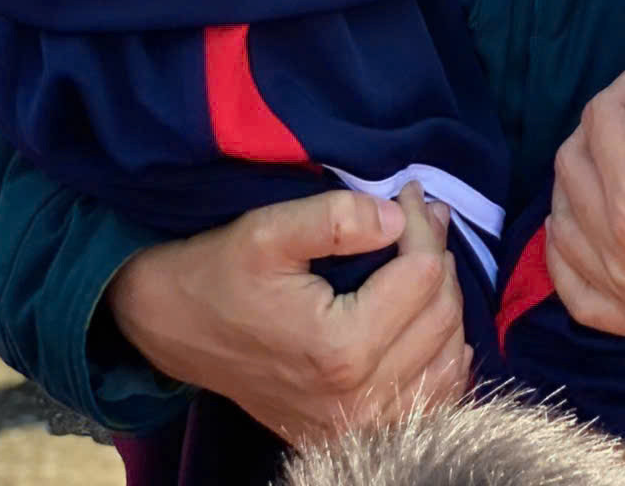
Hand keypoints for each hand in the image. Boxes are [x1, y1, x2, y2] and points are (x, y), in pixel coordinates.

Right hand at [107, 183, 469, 443]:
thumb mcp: (269, 229)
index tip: (408, 193)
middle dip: (437, 255)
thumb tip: (398, 216)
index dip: (422, 225)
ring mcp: (355, 424)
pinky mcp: (350, 432)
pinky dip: (443, 359)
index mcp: (339, 349)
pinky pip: (431, 402)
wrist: (176, 328)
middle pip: (442, 316)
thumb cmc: (221, 272)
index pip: (423, 275)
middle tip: (418, 217)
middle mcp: (355, 399)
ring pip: (448, 360)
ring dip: (446, 303)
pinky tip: (430, 321)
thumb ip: (338, 218)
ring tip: (422, 259)